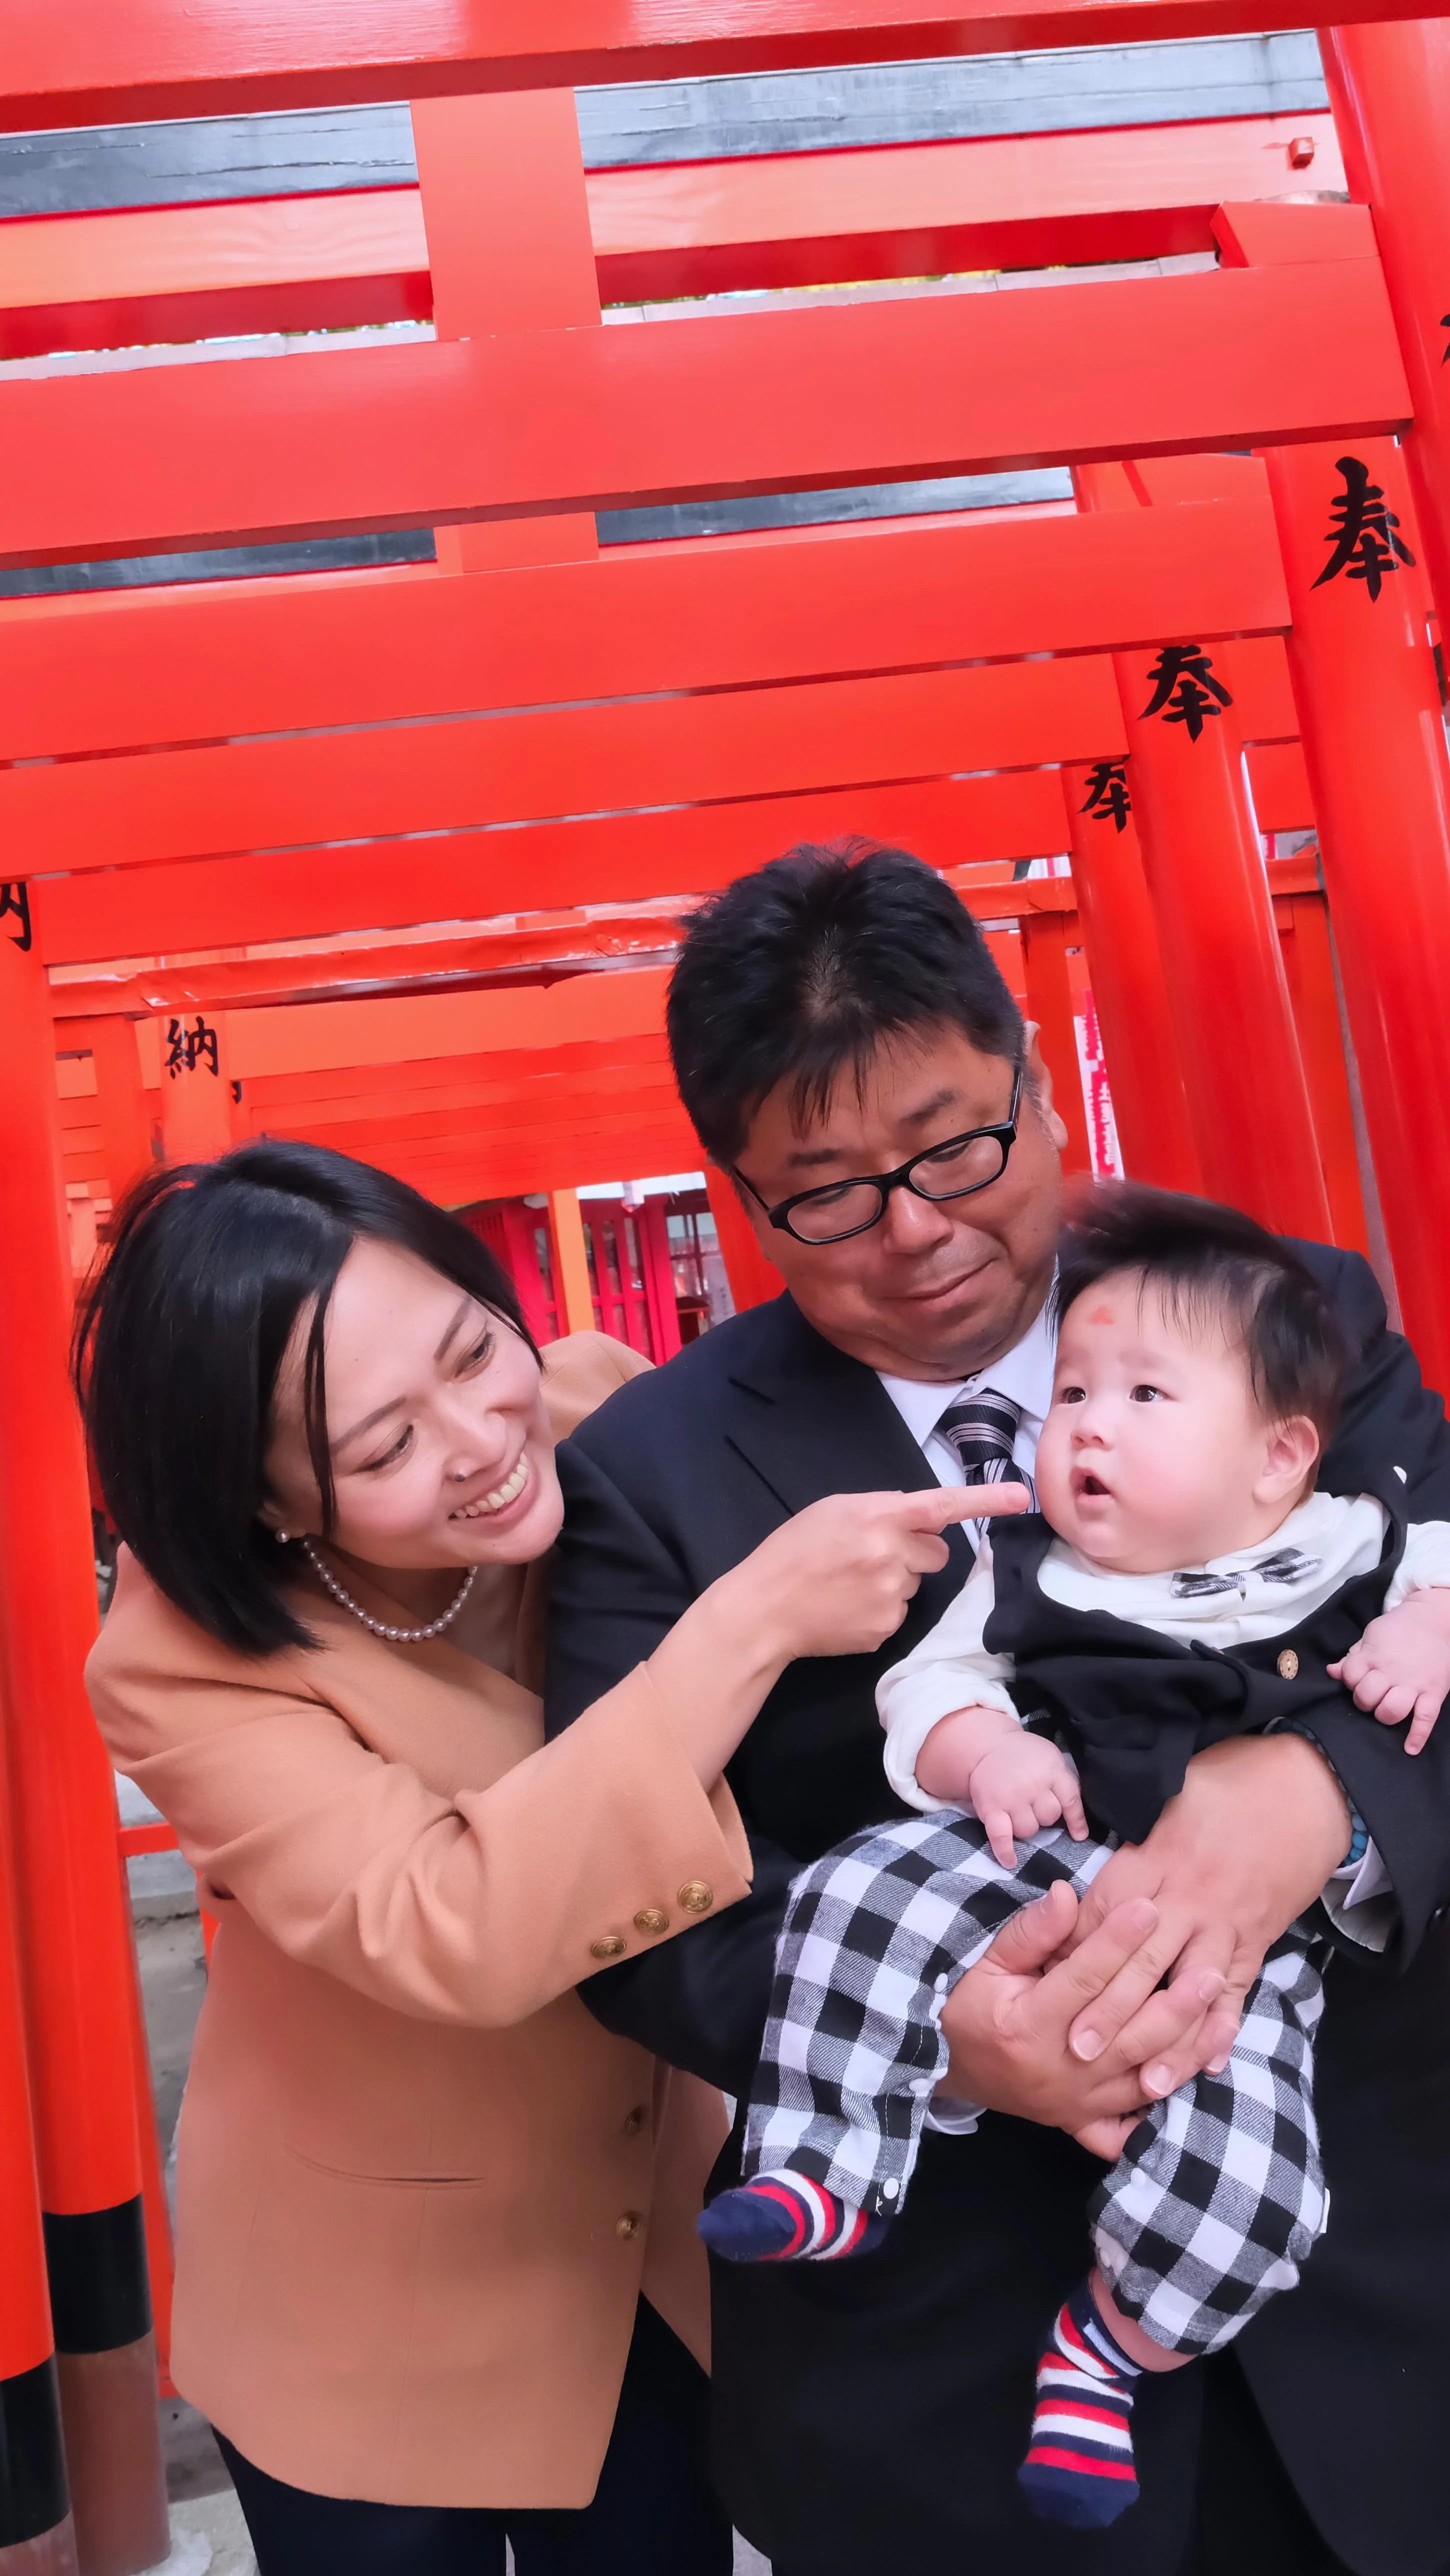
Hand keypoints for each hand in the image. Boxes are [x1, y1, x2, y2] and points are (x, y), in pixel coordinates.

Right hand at [738, 1483, 1031, 1665]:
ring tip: (851, 1582)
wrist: (763, 1609)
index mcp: (877, 1517)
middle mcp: (891, 1555)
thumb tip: (919, 1518)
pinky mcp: (886, 1629)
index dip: (985, 1500)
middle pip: (937, 1551)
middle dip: (915, 1550)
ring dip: (896, 1579)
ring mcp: (891, 1596)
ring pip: (918, 1583)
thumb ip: (881, 1509)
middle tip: (872, 1555)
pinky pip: (900, 1612)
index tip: (1022, 1498)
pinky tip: (849, 1606)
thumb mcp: (833, 1511)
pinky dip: (881, 1608)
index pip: (942, 1505)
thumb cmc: (793, 1551)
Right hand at [937, 1879, 1224, 2137]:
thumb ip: (1030, 1933)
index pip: (1084, 1980)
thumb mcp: (986, 1964)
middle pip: (1126, 2032)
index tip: (1150, 1908)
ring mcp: (1075, 2102)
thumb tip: (1067, 1894)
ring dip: (1186, 2042)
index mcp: (1027, 2026)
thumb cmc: (969, 2008)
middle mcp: (1057, 2070)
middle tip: (1207, 1965)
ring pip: (1142, 2074)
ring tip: (1220, 2011)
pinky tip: (1200, 2071)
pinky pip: (1133, 2121)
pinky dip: (1167, 2101)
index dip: (1117, 1943)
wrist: (947, 2068)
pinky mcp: (1084, 2121)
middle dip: (1170, 1997)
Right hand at [967, 1734, 1088, 1867]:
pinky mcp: (990, 1808)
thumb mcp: (1051, 1758)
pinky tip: (1010, 1862)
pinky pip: (1000, 1836)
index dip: (1076, 1820)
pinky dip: (1005, 1851)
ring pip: (1028, 1830)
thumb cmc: (1026, 1755)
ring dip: (1026, 1826)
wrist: (988, 1745)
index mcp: (1052, 1771)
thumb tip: (1077, 1818)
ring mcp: (1011, 1798)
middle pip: (1048, 1817)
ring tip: (1019, 1813)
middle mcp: (1032, 1785)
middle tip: (1034, 1804)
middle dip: (1044, 1815)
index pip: (1071, 1801)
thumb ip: (1064, 1783)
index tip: (1079, 1836)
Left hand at [1062, 1733, 1350, 2096]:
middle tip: (1076, 2050)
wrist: (1306, 1786)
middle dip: (1109, 2008)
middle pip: (1142, 1960)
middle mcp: (1188, 1896)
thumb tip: (1080, 1864)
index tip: (1044, 1983)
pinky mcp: (1257, 1938)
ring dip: (1166, 2037)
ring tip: (1141, 2082)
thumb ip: (1124, 1830)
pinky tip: (1208, 2064)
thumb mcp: (1168, 1788)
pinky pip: (1239, 1991)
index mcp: (1156, 1858)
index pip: (1106, 1912)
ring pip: (1190, 1989)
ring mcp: (1225, 1922)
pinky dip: (1223, 2028)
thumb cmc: (1229, 1780)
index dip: (1074, 1947)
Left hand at [1329, 1590, 1449, 1753]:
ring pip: (1392, 1711)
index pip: (1350, 1677)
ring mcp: (1414, 1684)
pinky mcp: (1434, 1692)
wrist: (1433, 1619)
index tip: (1357, 1679)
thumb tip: (1332, 1672)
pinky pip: (1426, 1719)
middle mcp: (1392, 1672)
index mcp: (1373, 1656)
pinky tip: (1410, 1749)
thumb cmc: (1399, 1628)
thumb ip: (1353, 1656)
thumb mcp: (1370, 1635)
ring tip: (1386, 1710)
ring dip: (1384, 1715)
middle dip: (1364, 1701)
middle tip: (1371, 1696)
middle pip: (1367, 1698)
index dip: (1350, 1681)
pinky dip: (1418, 1736)